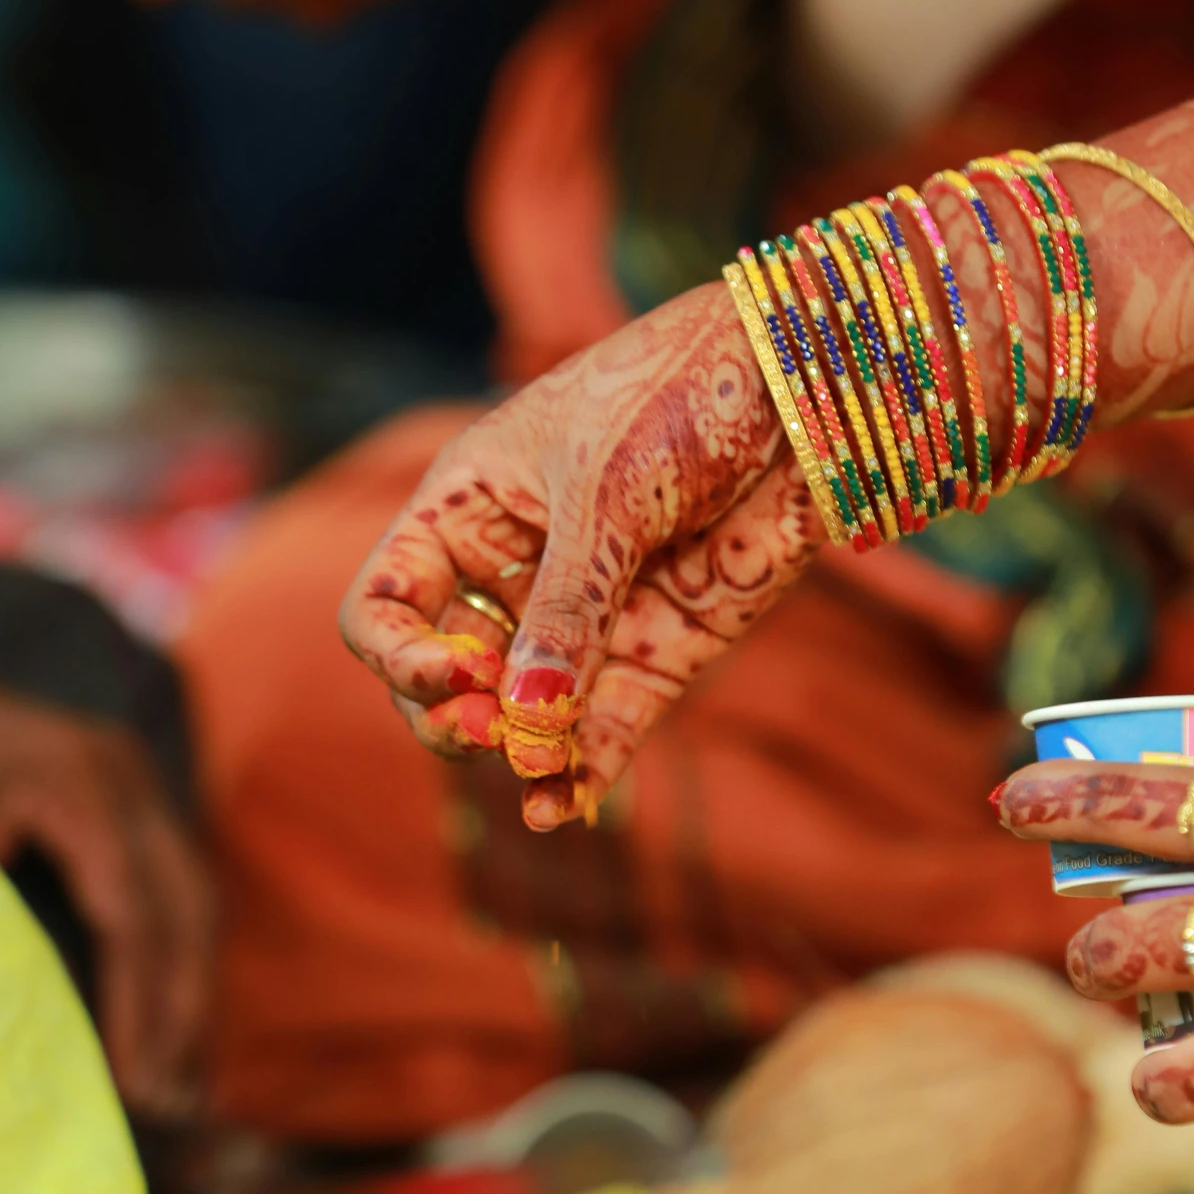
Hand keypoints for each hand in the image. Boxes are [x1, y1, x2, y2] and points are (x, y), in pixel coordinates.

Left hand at [0, 606, 211, 1117]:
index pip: (134, 911)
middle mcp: (131, 780)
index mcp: (86, 783)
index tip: (133, 1074)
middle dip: (186, 1008)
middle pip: (189, 910)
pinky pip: (180, 889)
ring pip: (198, 903)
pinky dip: (182, 957)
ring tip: (188, 1076)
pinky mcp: (135, 806)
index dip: (141, 999)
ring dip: (196, 990)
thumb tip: (45, 972)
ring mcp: (140, 787)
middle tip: (174, 1096)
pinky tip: (179, 1015)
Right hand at [339, 282, 816, 830]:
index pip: (386, 606)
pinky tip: (564, 808)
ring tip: (540, 771)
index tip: (455, 674)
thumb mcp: (605, 492)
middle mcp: (514, 572)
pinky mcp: (656, 652)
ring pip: (523, 716)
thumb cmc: (683, 390)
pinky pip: (602, 731)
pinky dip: (583, 774)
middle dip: (456, 717)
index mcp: (468, 510)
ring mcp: (584, 620)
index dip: (400, 654)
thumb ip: (565, 609)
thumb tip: (525, 717)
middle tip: (499, 729)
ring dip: (522, 753)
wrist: (807, 385)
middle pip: (444, 680)